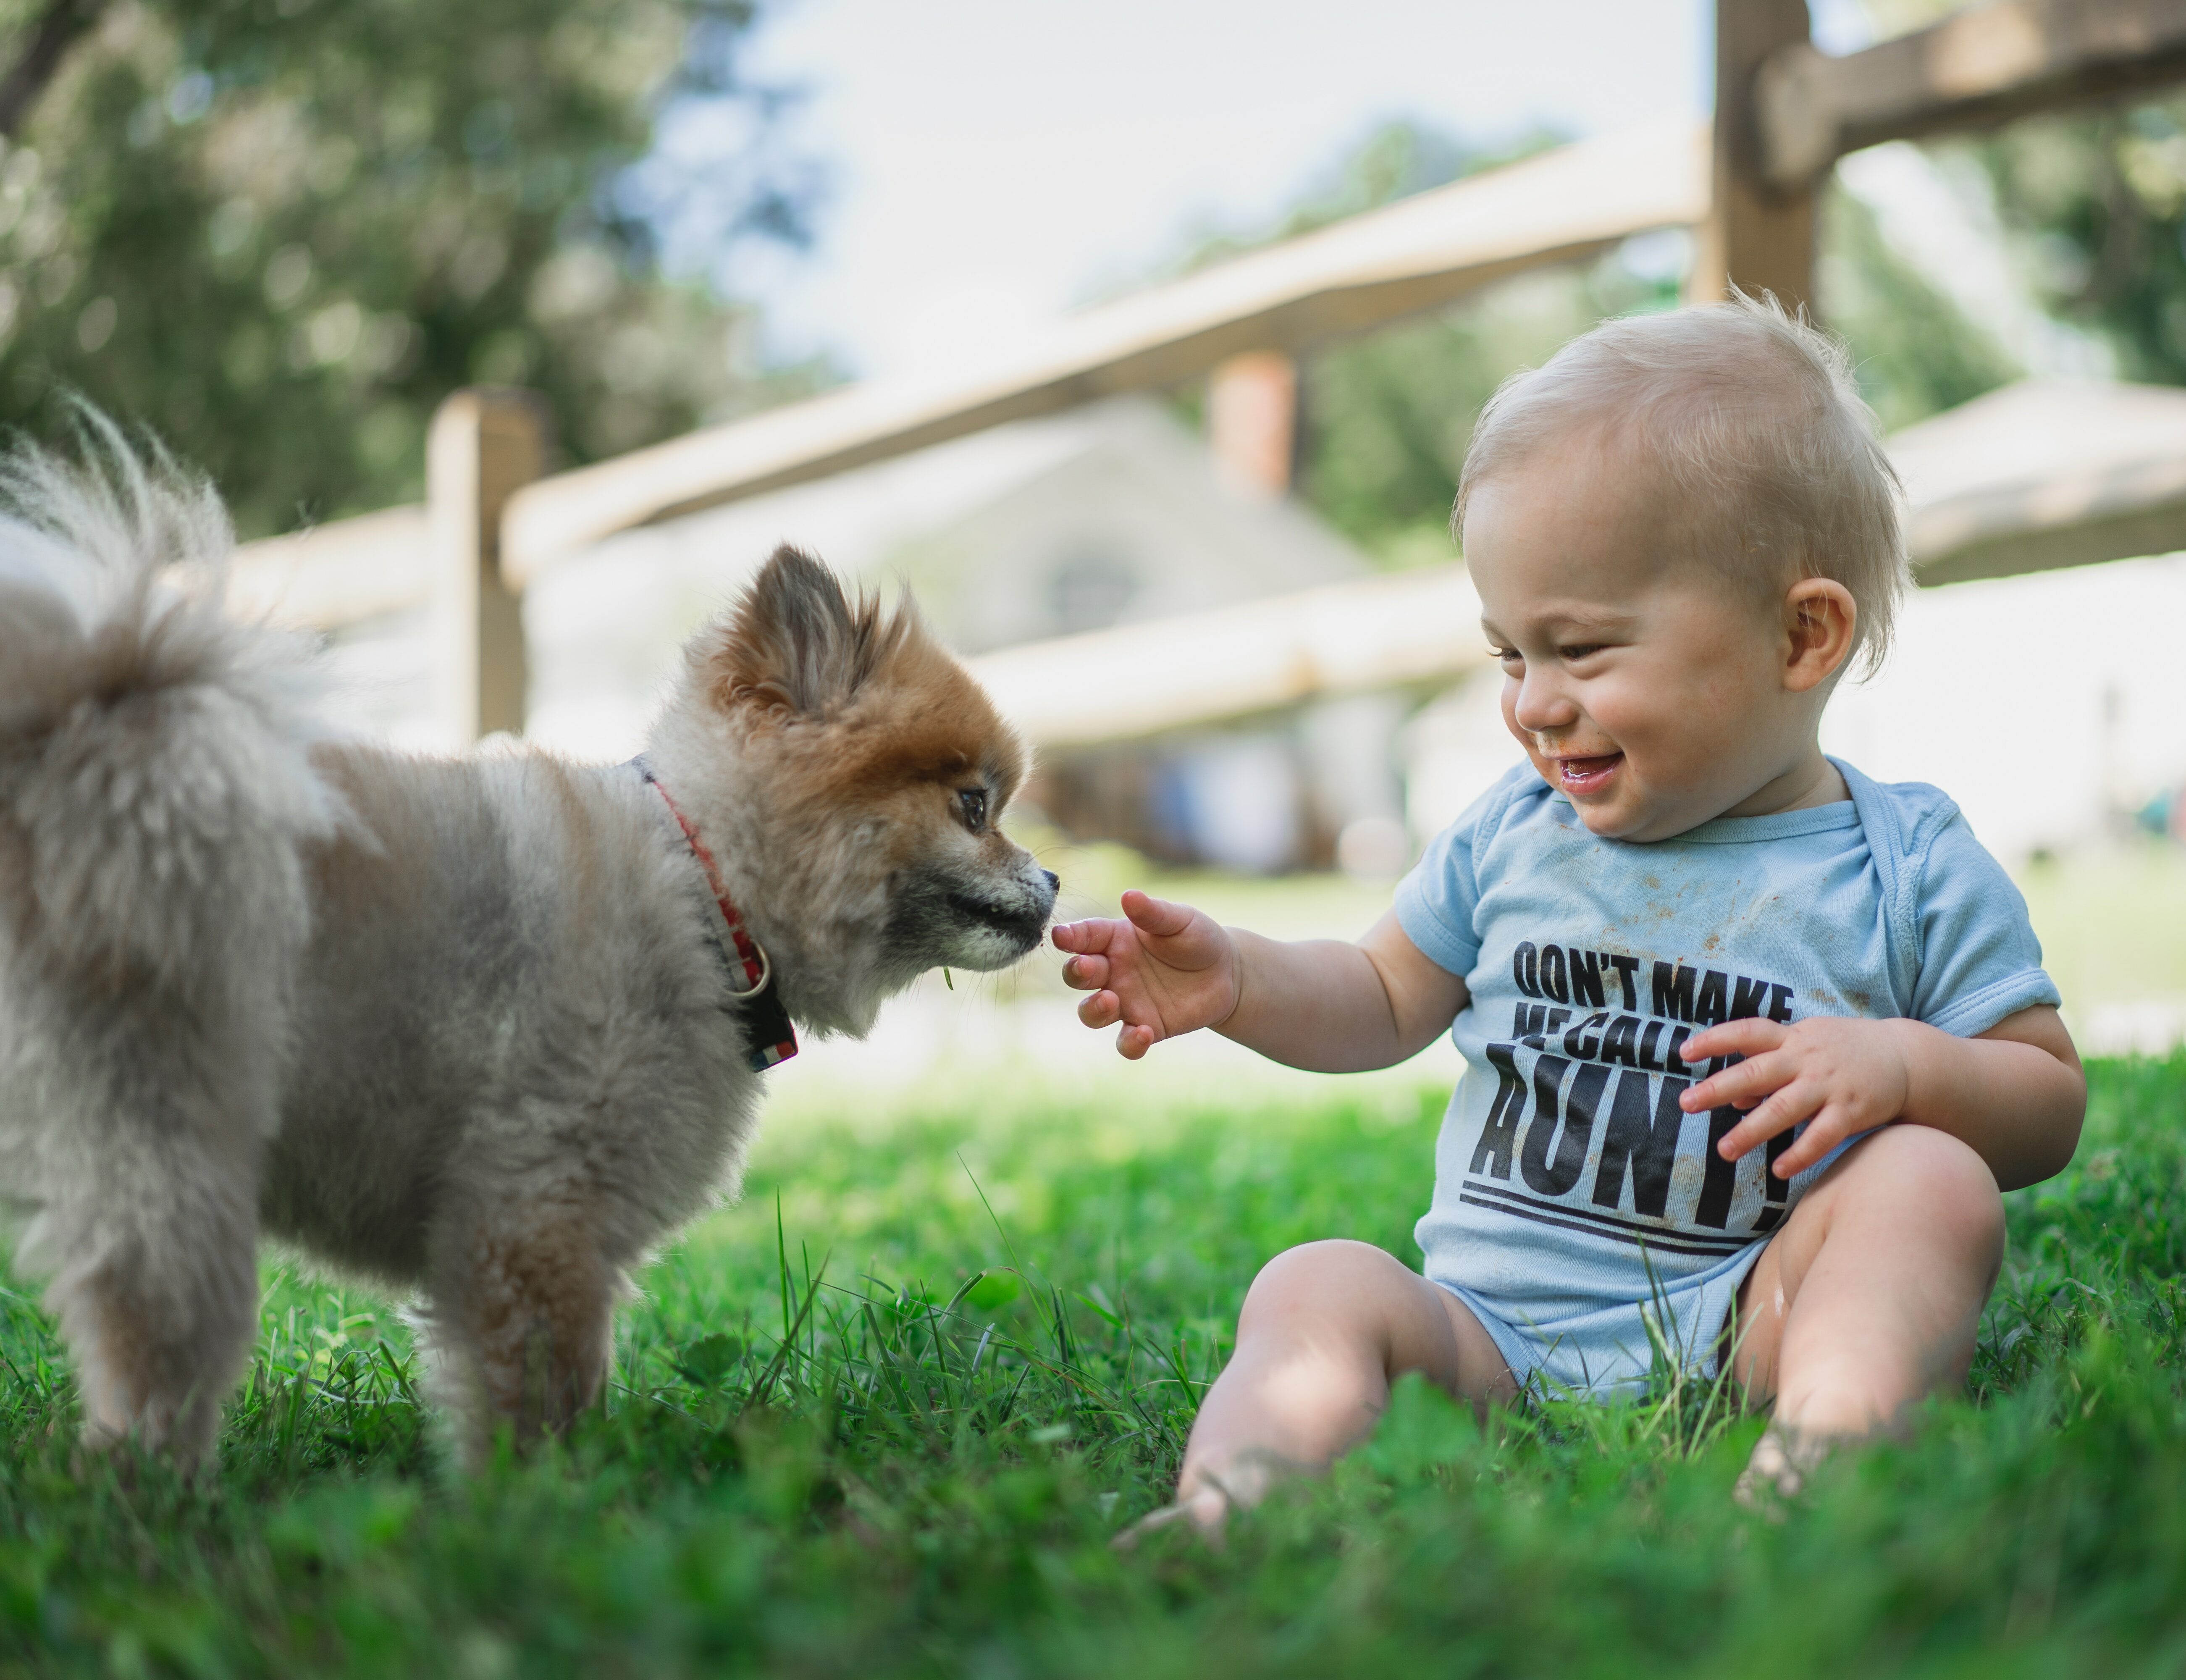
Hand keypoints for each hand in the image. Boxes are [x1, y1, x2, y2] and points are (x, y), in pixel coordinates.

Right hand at [1053, 890, 1240, 1059]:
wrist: (1227, 973)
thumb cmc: (1196, 938)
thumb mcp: (1179, 920)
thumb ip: (1153, 913)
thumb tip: (1129, 895)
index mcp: (1114, 939)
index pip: (1084, 936)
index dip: (1070, 936)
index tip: (1061, 936)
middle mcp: (1113, 971)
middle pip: (1078, 975)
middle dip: (1076, 972)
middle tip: (1086, 967)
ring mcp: (1126, 1002)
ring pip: (1092, 1013)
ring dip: (1094, 1009)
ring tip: (1110, 1001)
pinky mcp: (1145, 1028)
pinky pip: (1126, 1042)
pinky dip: (1129, 1043)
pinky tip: (1143, 1033)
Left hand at [1678, 1016, 1915, 1178]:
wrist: (1906, 1058)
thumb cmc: (1843, 1053)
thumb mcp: (1805, 1048)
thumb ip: (1769, 1069)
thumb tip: (1733, 1097)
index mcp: (1793, 1039)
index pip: (1748, 1032)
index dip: (1716, 1040)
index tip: (1684, 1052)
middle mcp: (1807, 1060)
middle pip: (1757, 1072)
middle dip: (1718, 1088)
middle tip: (1686, 1103)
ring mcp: (1829, 1086)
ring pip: (1784, 1108)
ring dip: (1752, 1130)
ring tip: (1724, 1150)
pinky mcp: (1852, 1111)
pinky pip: (1822, 1136)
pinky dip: (1800, 1154)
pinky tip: (1779, 1170)